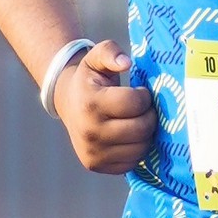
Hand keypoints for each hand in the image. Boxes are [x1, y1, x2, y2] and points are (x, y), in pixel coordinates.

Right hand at [54, 40, 158, 172]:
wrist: (67, 102)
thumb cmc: (90, 79)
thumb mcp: (96, 58)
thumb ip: (110, 52)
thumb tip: (125, 63)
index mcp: (90, 103)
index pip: (135, 103)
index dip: (144, 96)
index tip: (139, 92)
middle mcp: (89, 131)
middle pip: (141, 128)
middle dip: (149, 115)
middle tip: (143, 108)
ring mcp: (92, 152)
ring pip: (140, 148)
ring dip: (146, 134)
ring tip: (137, 121)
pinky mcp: (97, 166)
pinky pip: (132, 162)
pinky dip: (137, 149)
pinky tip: (129, 136)